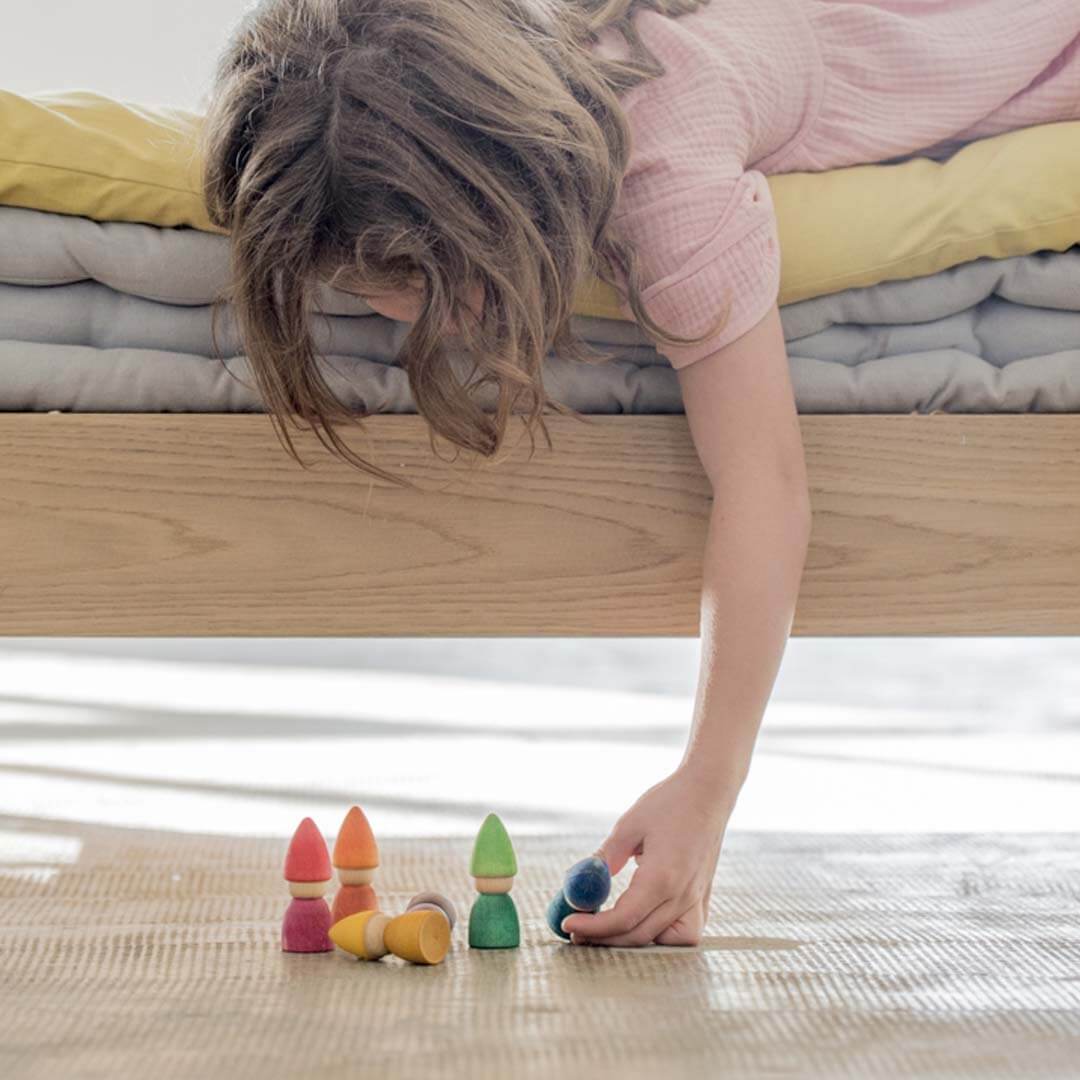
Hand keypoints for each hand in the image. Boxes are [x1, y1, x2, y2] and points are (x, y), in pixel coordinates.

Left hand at [561, 765, 735, 947]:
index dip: (593, 927)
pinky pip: (684, 931)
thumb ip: (605, 859)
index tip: (568, 924)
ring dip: (633, 941)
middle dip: (604, 937)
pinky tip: (642, 920)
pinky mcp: (702, 896)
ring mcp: (696, 899)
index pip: (623, 918)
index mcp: (662, 877)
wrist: (709, 791)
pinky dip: (662, 936)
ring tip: (607, 927)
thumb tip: (580, 884)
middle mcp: (682, 895)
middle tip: (576, 931)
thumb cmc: (669, 803)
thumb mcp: (629, 826)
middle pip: (639, 935)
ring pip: (664, 941)